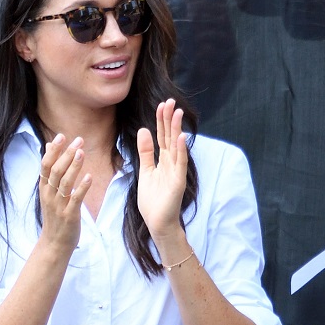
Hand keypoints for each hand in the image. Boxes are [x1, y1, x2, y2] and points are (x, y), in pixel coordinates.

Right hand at [38, 134, 87, 256]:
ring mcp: (59, 206)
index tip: (61, 136)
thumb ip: (50, 171)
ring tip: (82, 152)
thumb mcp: (49, 193)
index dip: (53, 150)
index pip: (45, 165)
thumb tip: (48, 146)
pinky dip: (82, 187)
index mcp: (44, 189)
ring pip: (65, 183)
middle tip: (78, 140)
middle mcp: (49, 195)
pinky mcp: (69, 215)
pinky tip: (89, 177)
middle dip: (66, 154)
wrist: (54, 244)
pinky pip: (75, 199)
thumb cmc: (55, 217)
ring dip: (73, 167)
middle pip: (56, 171)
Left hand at [137, 99, 188, 252]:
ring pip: (176, 146)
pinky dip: (180, 150)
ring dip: (176, 129)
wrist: (158, 223)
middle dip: (169, 119)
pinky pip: (179, 163)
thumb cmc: (152, 201)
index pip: (162, 136)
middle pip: (169, 137)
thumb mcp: (145, 171)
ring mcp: (176, 172)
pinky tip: (180, 137)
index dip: (161, 120)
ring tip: (176, 112)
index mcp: (163, 160)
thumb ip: (145, 152)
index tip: (161, 105)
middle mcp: (171, 163)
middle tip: (170, 101)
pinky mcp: (178, 182)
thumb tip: (144, 130)